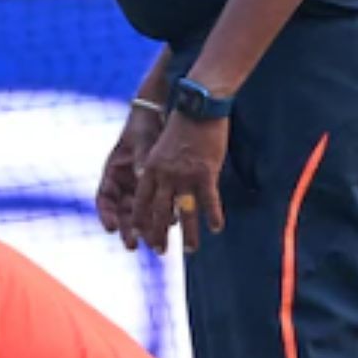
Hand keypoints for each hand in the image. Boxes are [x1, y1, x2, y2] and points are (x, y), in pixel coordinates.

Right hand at [96, 106, 164, 248]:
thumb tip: (143, 173)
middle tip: (132, 246)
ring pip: (140, 213)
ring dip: (146, 228)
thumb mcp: (141, 141)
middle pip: (122, 213)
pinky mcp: (156, 187)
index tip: (110, 228)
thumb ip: (142, 159)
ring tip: (154, 243)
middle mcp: (123, 185)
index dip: (106, 216)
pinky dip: (163, 214)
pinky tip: (172, 223)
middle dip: (127, 230)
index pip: (104, 200)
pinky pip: (158, 204)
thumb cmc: (144, 126)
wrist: (159, 117)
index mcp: (112, 174)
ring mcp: (139, 187)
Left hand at [129, 113, 227, 255]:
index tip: (141, 237)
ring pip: (183, 212)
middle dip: (159, 235)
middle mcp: (164, 176)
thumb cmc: (182, 125)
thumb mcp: (161, 148)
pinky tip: (216, 228)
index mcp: (149, 170)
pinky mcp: (205, 172)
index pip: (141, 204)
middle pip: (159, 213)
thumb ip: (157, 170)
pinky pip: (209, 200)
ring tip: (189, 251)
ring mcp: (184, 175)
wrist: (199, 105)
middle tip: (160, 252)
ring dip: (187, 234)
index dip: (141, 223)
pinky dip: (213, 215)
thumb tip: (156, 187)